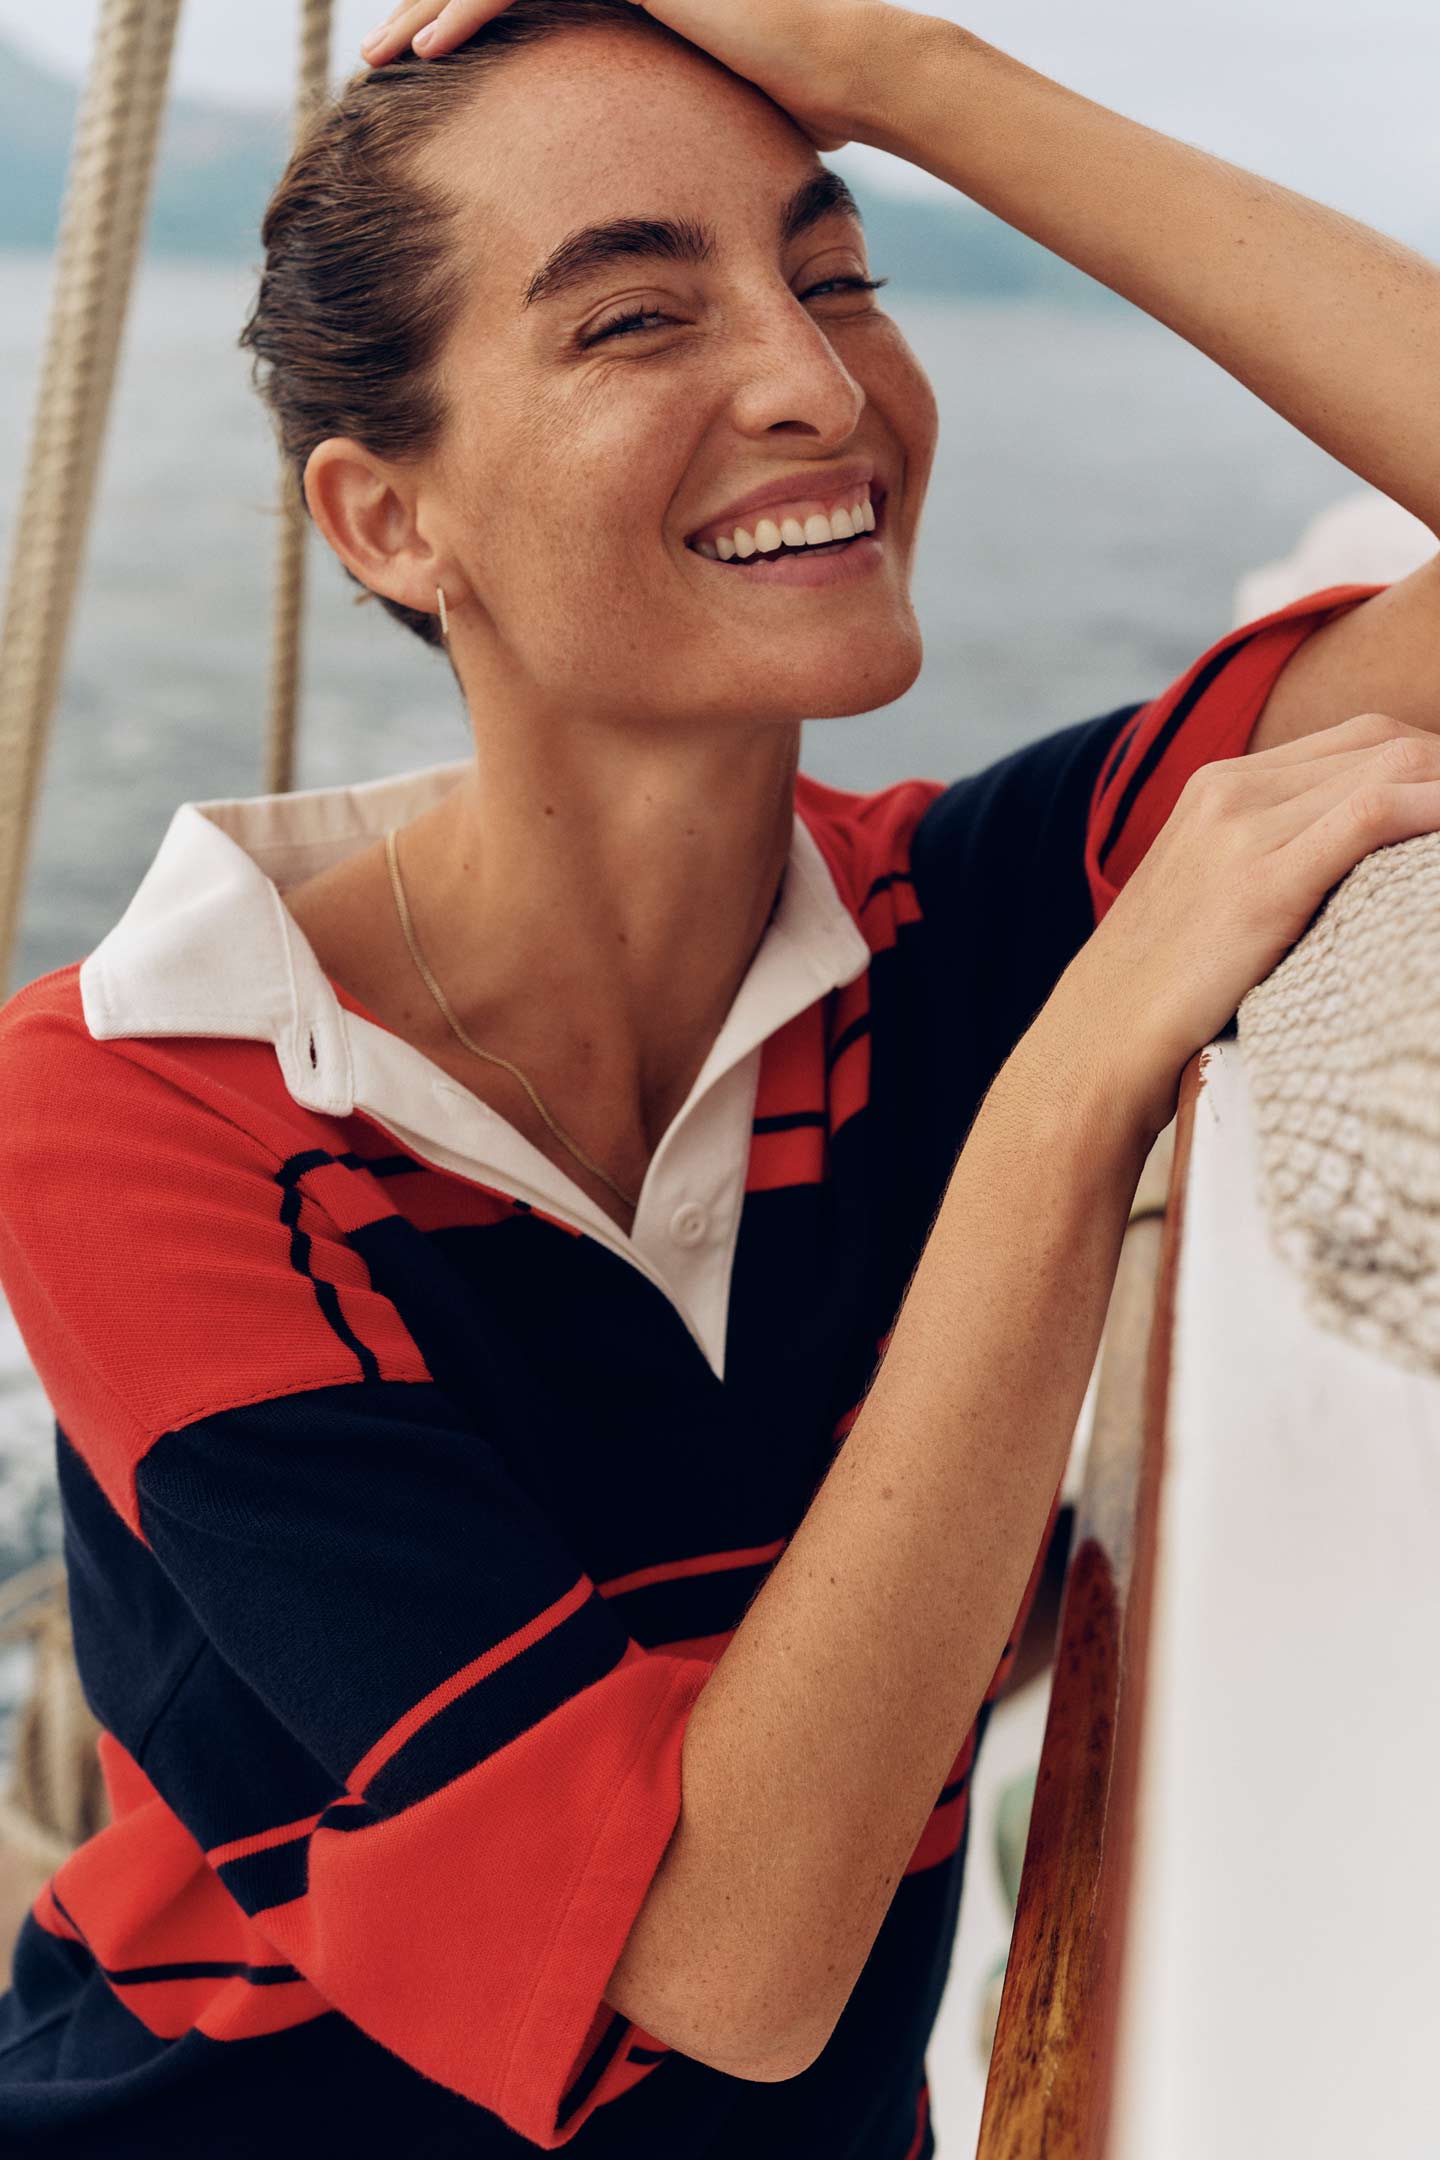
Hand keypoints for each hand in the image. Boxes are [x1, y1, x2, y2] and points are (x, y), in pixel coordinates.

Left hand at [360, 0, 909, 151]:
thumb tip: (669, 209)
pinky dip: (467, 5)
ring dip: (429, 4)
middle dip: (430, 10)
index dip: (473, 30)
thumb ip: (673, 134)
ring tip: (382, 56)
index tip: (428, 82)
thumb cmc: (807, 109)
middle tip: (378, 62)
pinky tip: (428, 48)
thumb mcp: (715, 125)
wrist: (856, 68)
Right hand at [1059, 712, 1439, 1137]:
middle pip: (1383, 743)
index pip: (1360, 739)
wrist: (1097, 1040)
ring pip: (1390, 768)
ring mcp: (1242, 832)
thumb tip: (1360, 859)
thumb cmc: (1165, 987)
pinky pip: (1373, 815)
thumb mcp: (1213, 892)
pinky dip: (1434, 810)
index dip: (1430, 763)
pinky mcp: (1261, 884)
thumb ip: (1274, 853)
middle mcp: (1231, 792)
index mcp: (1218, 785)